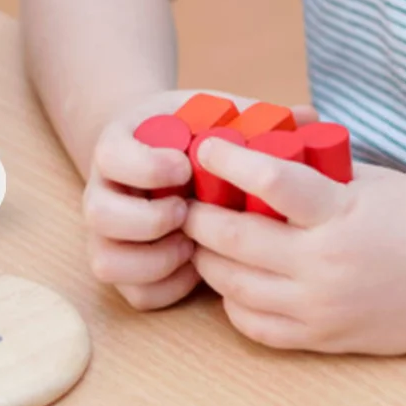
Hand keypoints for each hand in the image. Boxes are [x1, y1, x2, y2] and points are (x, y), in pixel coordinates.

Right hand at [81, 91, 315, 311]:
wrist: (159, 151)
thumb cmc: (193, 133)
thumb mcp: (212, 113)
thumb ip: (253, 113)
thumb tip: (308, 114)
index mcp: (120, 144)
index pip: (111, 156)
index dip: (146, 166)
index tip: (185, 166)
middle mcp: (104, 189)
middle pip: (98, 214)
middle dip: (147, 220)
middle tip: (187, 212)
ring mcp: (109, 233)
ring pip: (107, 261)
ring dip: (153, 260)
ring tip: (191, 247)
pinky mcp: (125, 266)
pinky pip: (132, 293)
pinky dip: (164, 287)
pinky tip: (194, 270)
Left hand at [184, 137, 405, 354]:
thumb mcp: (372, 179)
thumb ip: (317, 170)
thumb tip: (265, 144)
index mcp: (340, 214)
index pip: (270, 183)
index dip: (230, 162)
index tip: (206, 148)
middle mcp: (324, 266)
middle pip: (235, 242)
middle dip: (200, 217)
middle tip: (187, 198)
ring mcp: (320, 308)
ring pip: (234, 287)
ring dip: (208, 259)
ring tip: (201, 237)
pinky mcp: (322, 340)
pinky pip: (255, 326)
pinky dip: (233, 301)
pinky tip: (233, 279)